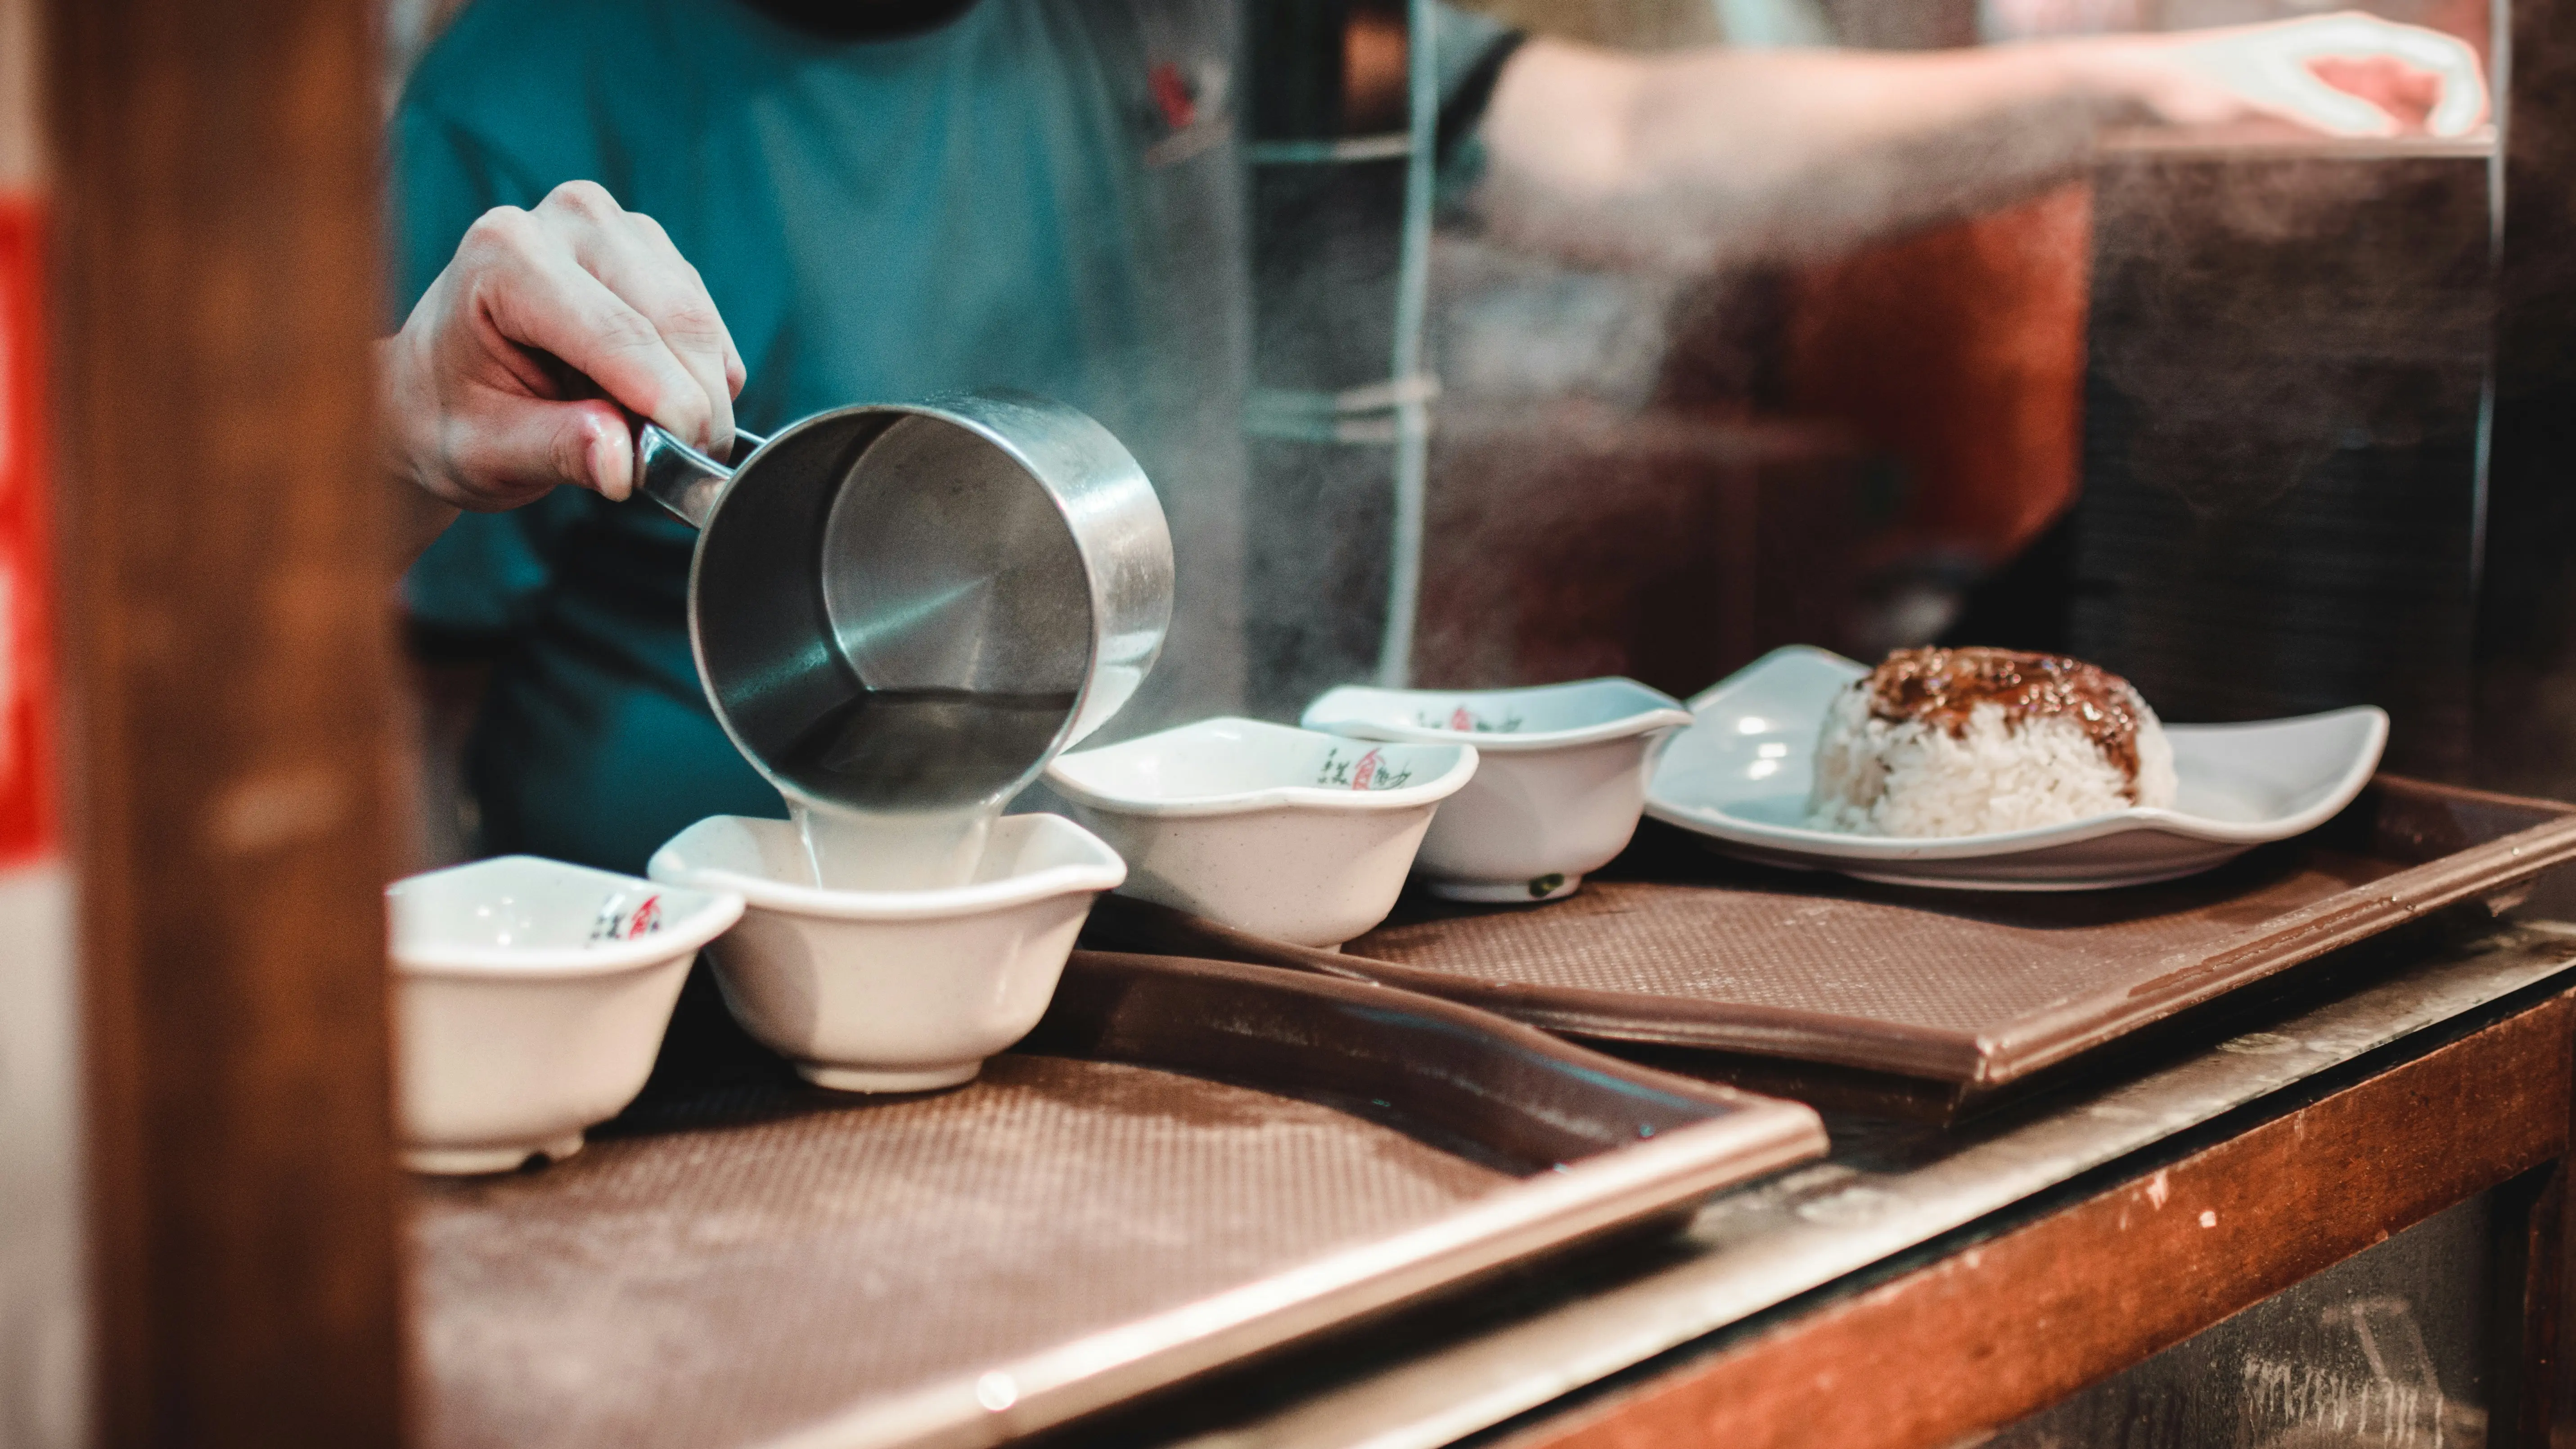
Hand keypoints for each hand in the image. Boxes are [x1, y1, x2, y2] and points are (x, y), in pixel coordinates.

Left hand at [380, 180, 743, 511]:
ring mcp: (617, 228)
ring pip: (701, 324)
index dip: (667, 405)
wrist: (433, 387)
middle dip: (694, 404)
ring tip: (641, 435)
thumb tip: (625, 464)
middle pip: (675, 318)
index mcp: (504, 254)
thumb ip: (556, 452)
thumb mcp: (486, 451)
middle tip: (675, 468)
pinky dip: (699, 378)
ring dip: (698, 394)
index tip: (684, 467)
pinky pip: (709, 328)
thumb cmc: (450, 415)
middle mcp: (567, 220)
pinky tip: (646, 399)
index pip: (617, 332)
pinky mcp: (654, 251)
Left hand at [2099, 12, 2486, 139]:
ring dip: (2428, 135)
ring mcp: (2350, 85)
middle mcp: (2360, 58)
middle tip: (2451, 158)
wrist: (2168, 83)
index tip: (2449, 135)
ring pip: (2414, 107)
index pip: (2438, 56)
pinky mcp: (2331, 111)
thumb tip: (2384, 130)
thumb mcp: (2269, 94)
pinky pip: (2379, 128)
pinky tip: (2392, 172)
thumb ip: (2326, 111)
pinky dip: (2395, 146)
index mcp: (2354, 39)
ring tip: (2427, 170)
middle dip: (2456, 115)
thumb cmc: (2212, 75)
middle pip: (2437, 82)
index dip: (2462, 93)